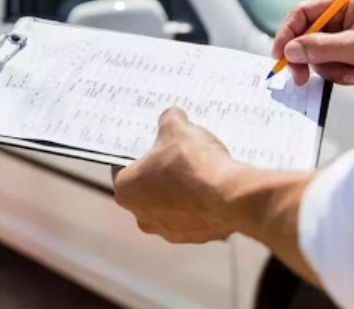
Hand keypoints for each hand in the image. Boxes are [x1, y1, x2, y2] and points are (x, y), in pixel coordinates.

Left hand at [112, 108, 237, 243]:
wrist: (229, 196)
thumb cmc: (192, 163)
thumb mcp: (176, 128)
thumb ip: (169, 120)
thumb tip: (172, 116)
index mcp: (126, 190)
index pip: (123, 167)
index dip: (139, 153)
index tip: (152, 144)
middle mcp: (141, 216)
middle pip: (147, 187)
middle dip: (160, 172)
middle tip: (177, 154)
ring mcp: (168, 231)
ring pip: (170, 204)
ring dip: (181, 189)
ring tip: (199, 169)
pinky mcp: (194, 237)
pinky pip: (193, 215)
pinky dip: (200, 203)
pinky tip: (213, 186)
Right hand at [272, 0, 353, 89]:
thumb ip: (322, 47)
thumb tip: (290, 51)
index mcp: (344, 5)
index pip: (303, 13)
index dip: (288, 32)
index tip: (280, 53)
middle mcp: (340, 20)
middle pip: (304, 36)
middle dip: (304, 57)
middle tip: (299, 76)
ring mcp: (342, 39)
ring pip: (314, 55)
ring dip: (328, 69)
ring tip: (351, 74)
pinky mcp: (346, 57)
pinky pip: (326, 67)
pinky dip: (337, 75)